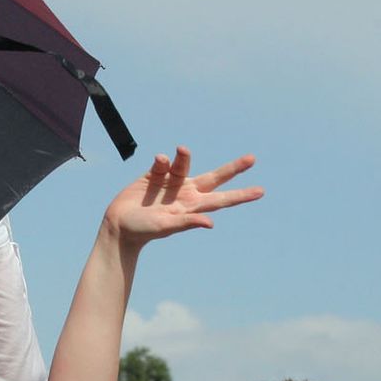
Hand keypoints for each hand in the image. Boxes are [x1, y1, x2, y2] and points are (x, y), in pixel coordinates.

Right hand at [101, 147, 261, 250]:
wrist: (119, 224)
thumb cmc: (144, 230)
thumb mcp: (166, 226)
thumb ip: (188, 222)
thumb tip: (210, 223)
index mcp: (193, 206)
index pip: (222, 200)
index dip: (241, 195)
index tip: (261, 192)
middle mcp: (186, 193)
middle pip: (216, 178)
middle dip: (233, 169)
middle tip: (252, 159)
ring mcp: (172, 182)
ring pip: (186, 163)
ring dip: (185, 155)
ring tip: (180, 150)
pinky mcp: (155, 175)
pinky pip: (164, 162)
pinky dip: (163, 160)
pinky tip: (158, 162)